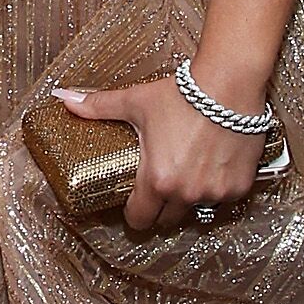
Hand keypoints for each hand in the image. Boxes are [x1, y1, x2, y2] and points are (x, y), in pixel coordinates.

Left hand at [54, 80, 263, 236]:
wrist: (230, 84)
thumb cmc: (183, 94)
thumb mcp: (136, 101)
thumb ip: (98, 106)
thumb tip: (63, 98)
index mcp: (157, 180)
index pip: (139, 219)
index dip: (135, 214)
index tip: (136, 204)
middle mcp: (186, 193)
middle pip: (168, 219)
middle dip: (163, 207)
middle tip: (161, 187)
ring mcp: (214, 192)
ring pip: (198, 210)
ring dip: (191, 199)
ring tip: (188, 175)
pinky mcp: (239, 186)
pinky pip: (225, 200)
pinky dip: (218, 190)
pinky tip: (214, 170)